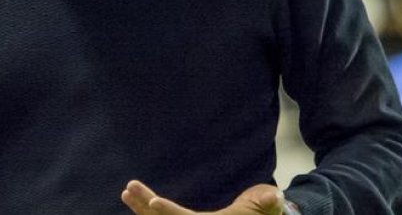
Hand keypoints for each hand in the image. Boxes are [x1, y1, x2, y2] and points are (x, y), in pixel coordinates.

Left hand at [121, 180, 288, 214]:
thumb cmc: (263, 213)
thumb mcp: (267, 206)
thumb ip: (267, 202)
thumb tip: (274, 198)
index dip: (170, 211)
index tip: (153, 202)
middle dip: (146, 207)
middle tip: (129, 188)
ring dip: (142, 209)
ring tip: (127, 192)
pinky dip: (147, 213)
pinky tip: (135, 202)